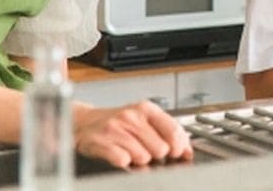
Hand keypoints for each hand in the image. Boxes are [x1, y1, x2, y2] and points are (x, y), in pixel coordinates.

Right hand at [72, 100, 191, 167]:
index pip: (173, 130)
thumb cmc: (119, 123)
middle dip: (156, 155)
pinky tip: (120, 156)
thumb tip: (188, 151)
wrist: (84, 123)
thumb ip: (168, 132)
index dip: (179, 147)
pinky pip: (123, 161)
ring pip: (143, 157)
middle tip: (147, 151)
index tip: (177, 154)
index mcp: (146, 109)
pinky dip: (124, 163)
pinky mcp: (100, 142)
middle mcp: (131, 116)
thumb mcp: (144, 120)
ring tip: (130, 152)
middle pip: (160, 149)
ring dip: (139, 160)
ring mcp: (115, 129)